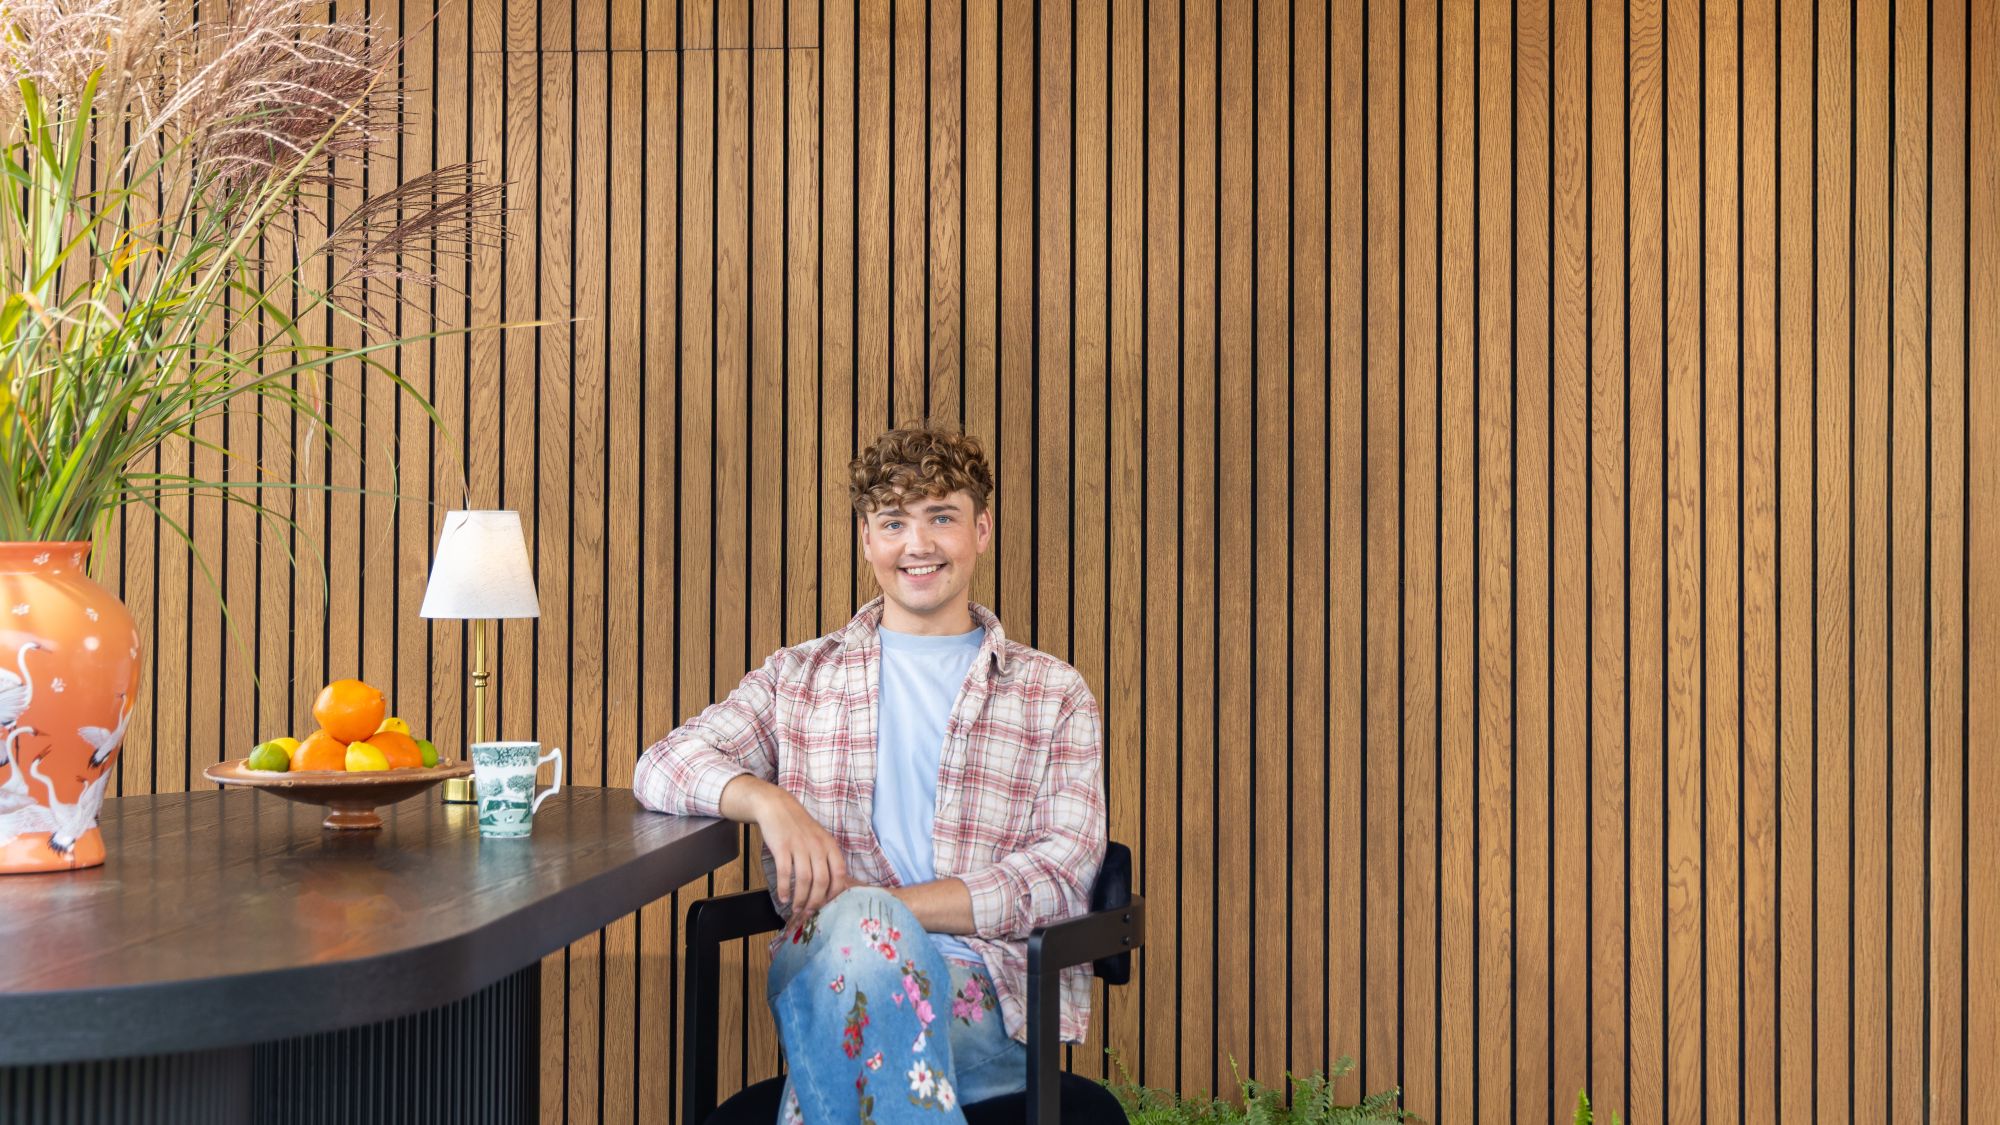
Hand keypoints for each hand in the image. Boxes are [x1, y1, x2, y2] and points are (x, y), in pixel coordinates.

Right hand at [751, 785, 851, 915]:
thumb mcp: (820, 839)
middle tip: (809, 912)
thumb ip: (826, 859)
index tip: (827, 904)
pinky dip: (784, 889)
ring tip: (795, 908)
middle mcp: (817, 846)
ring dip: (800, 898)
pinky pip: (785, 873)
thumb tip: (829, 888)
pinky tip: (783, 897)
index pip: (840, 874)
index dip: (835, 893)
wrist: (778, 807)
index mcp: (830, 845)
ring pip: (804, 880)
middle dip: (816, 901)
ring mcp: (800, 846)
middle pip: (822, 881)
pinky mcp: (782, 847)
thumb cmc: (800, 827)